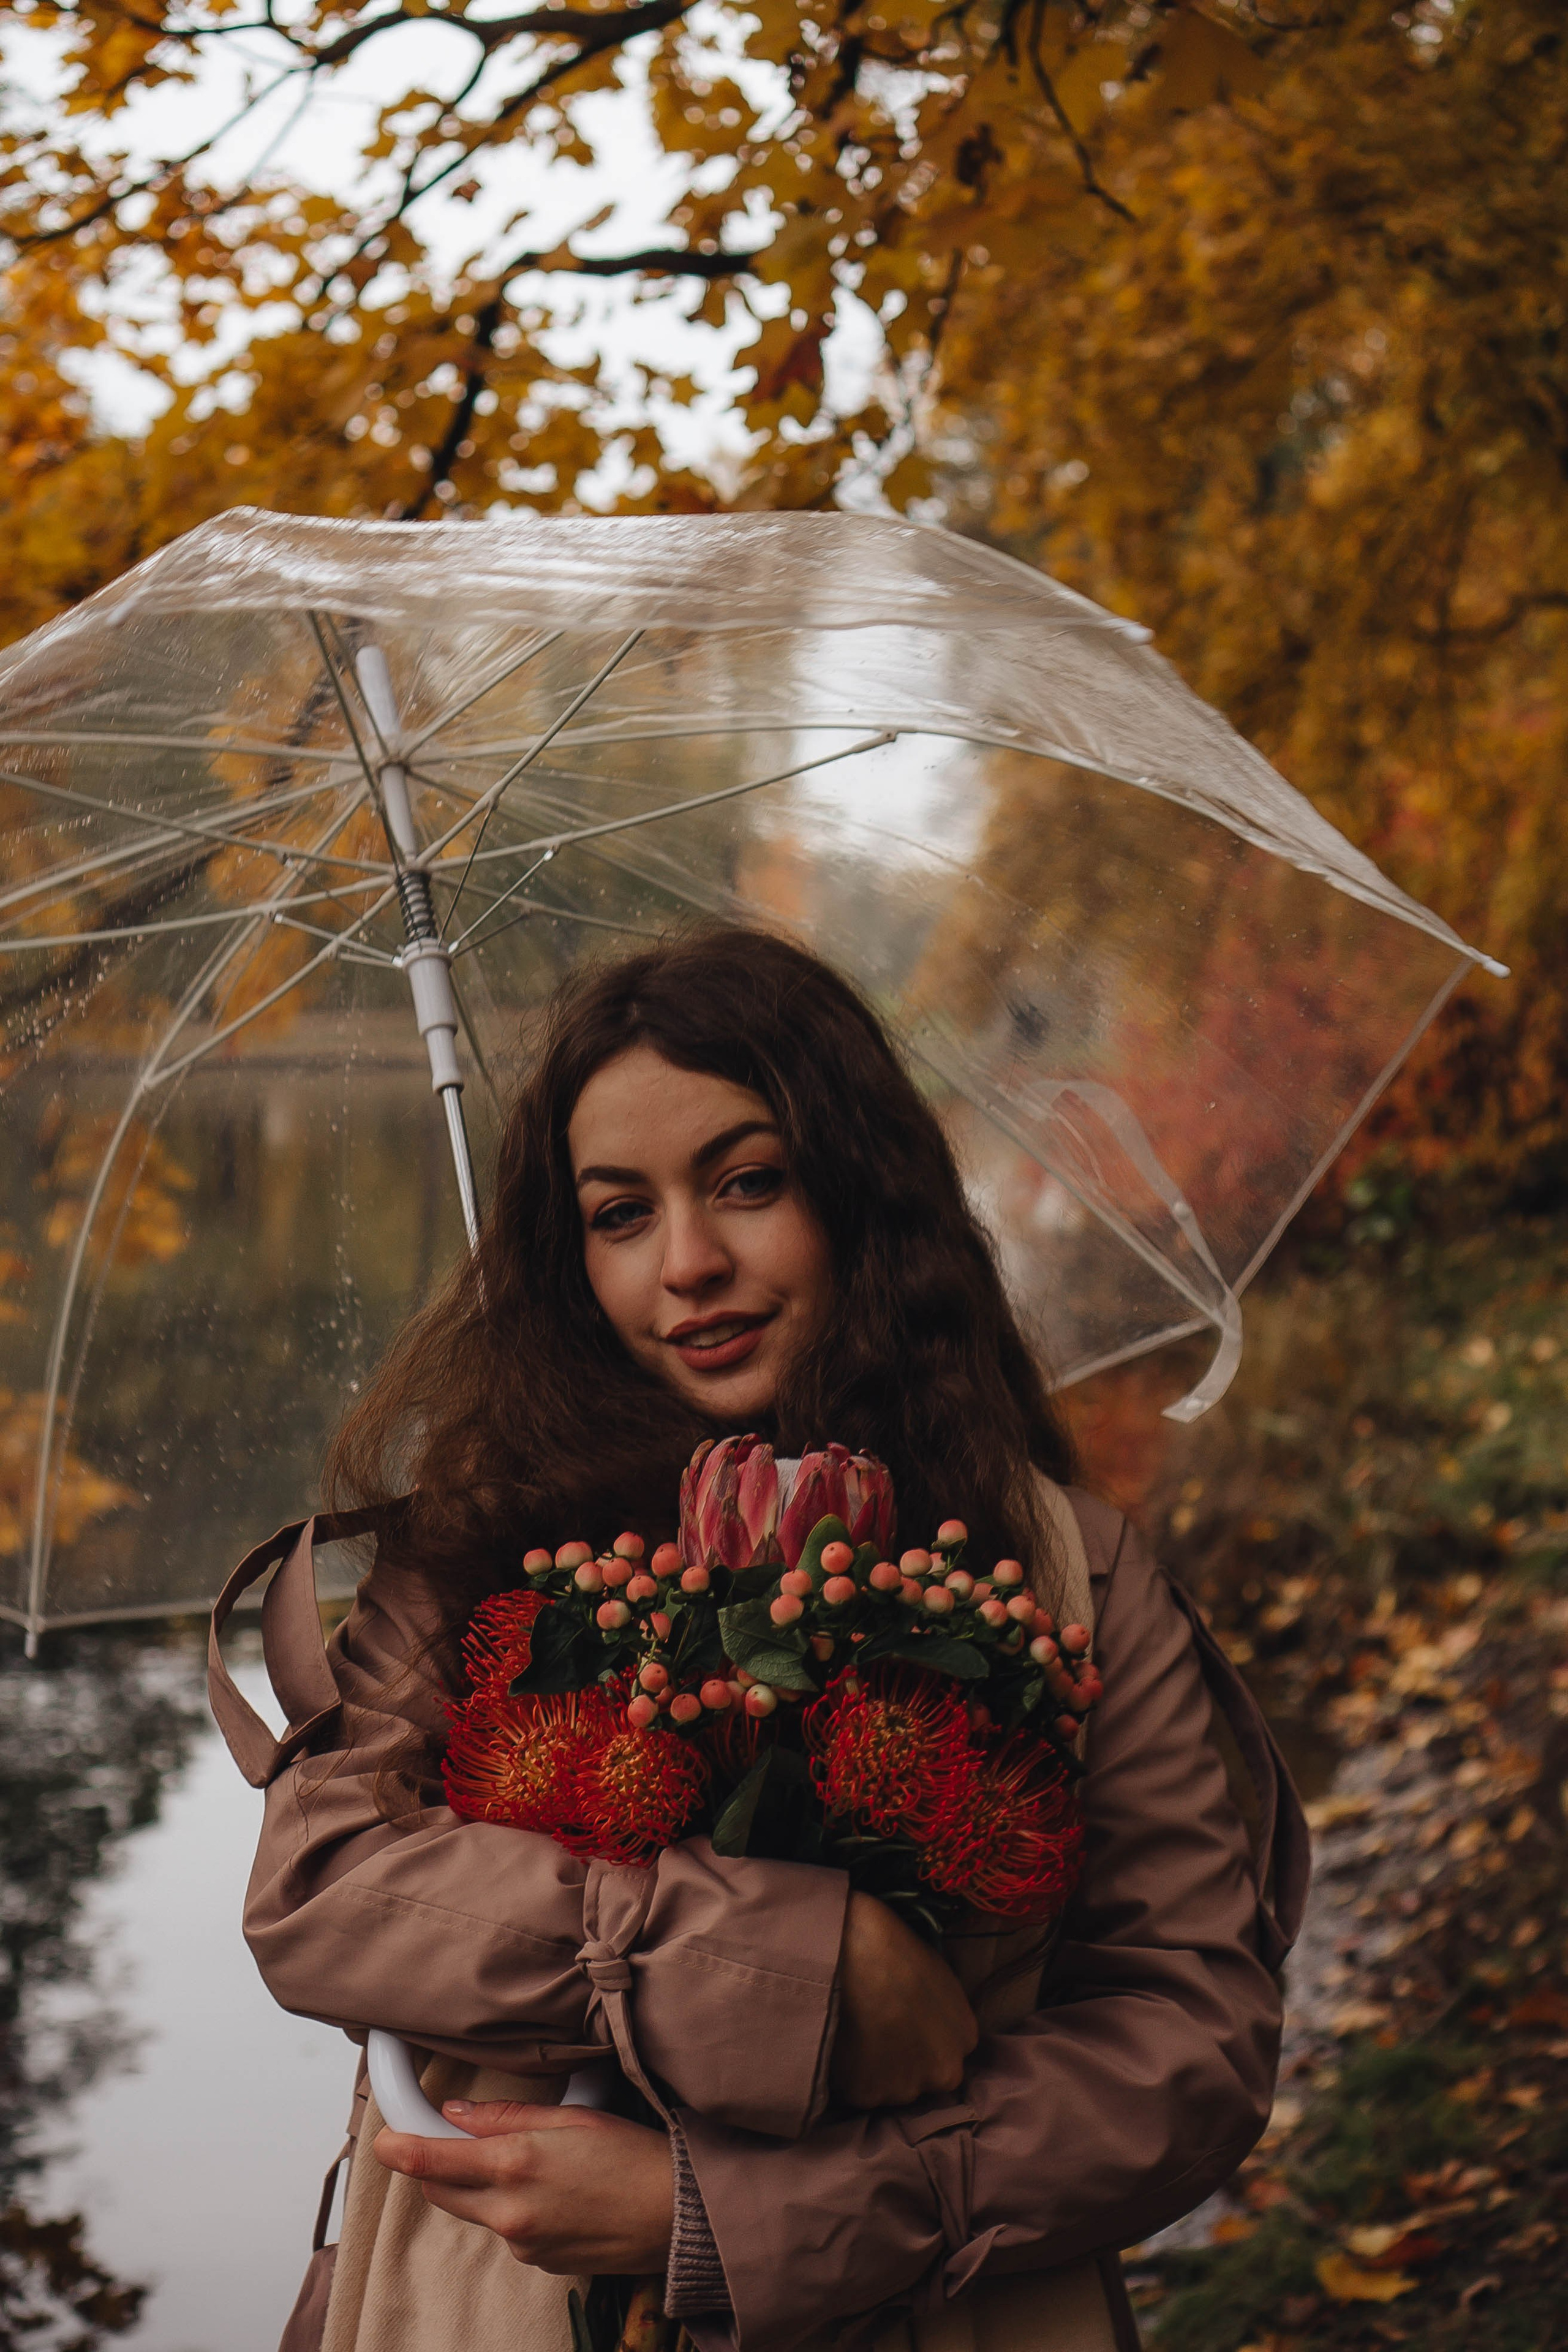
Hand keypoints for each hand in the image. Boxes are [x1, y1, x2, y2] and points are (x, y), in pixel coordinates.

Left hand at [373, 2100, 673, 2273]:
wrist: (677, 2215)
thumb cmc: (632, 2155)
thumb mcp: (571, 2118)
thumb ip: (506, 2116)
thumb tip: (457, 2113)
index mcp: (515, 2165)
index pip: (433, 2162)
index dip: (400, 2150)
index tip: (383, 2142)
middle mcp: (510, 2212)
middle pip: (443, 2192)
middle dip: (440, 2167)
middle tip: (462, 2140)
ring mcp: (523, 2243)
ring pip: (478, 2211)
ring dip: (485, 2188)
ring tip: (539, 2164)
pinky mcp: (540, 2263)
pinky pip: (510, 2231)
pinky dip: (516, 2210)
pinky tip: (559, 2193)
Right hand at [830, 1890, 977, 2110]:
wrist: (855, 1953)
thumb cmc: (897, 1951)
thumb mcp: (941, 1977)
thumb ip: (943, 2014)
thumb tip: (928, 2023)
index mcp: (964, 2039)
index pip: (946, 2054)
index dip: (920, 2043)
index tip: (901, 2028)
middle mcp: (943, 2073)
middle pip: (922, 2078)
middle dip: (902, 2064)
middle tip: (876, 2034)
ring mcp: (905, 2088)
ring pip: (888, 2089)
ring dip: (874, 2072)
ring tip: (855, 2036)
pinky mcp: (866, 2095)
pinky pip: (855, 2091)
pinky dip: (847, 2075)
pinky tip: (840, 2044)